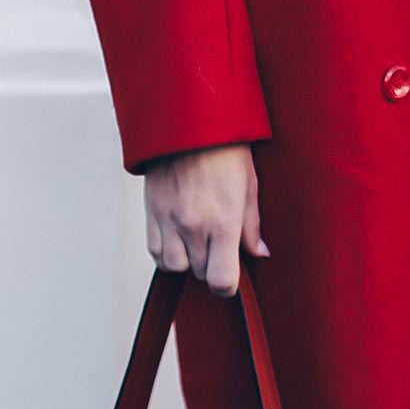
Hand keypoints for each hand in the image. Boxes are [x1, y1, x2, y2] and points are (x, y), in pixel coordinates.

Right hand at [141, 142, 267, 297]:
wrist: (189, 122)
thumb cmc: (226, 150)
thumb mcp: (250, 186)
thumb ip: (252, 227)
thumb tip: (259, 255)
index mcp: (223, 222)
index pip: (221, 280)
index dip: (227, 286)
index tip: (230, 278)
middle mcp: (193, 226)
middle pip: (198, 274)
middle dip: (209, 266)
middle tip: (218, 246)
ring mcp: (169, 220)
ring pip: (174, 267)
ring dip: (186, 261)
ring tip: (197, 241)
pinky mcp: (151, 212)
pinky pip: (155, 251)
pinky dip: (166, 251)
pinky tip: (178, 236)